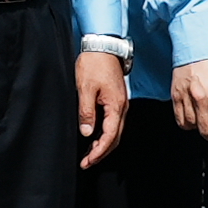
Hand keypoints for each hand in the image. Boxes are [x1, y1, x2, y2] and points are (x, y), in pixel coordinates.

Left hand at [74, 43, 129, 163]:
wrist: (103, 45)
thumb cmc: (94, 64)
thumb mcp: (85, 88)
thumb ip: (86, 112)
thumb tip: (87, 132)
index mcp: (116, 106)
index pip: (110, 136)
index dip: (99, 151)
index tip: (88, 161)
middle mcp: (122, 107)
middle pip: (115, 138)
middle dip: (101, 152)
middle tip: (87, 162)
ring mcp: (120, 103)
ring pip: (115, 131)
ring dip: (103, 144)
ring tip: (89, 153)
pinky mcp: (116, 100)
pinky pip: (114, 122)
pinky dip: (105, 133)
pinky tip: (95, 136)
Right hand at [175, 52, 207, 146]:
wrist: (199, 42)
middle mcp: (201, 98)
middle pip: (206, 131)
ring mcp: (186, 97)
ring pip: (191, 126)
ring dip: (200, 130)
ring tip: (207, 124)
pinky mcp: (176, 94)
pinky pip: (179, 118)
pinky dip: (186, 123)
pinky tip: (194, 119)